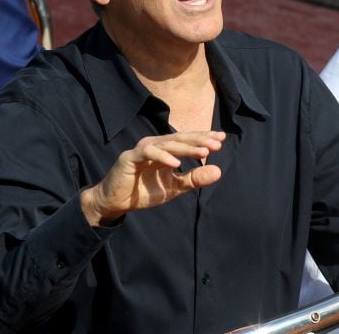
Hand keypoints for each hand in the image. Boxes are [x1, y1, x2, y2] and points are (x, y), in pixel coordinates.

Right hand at [81, 131, 224, 225]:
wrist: (116, 201)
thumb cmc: (144, 191)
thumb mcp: (174, 187)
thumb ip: (194, 179)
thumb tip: (218, 171)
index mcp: (165, 149)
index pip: (187, 140)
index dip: (204, 137)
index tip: (222, 138)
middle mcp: (155, 145)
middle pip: (180, 138)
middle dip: (199, 139)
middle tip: (217, 143)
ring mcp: (142, 149)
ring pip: (167, 143)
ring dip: (186, 147)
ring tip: (203, 152)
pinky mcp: (130, 157)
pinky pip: (148, 153)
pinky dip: (162, 157)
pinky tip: (176, 163)